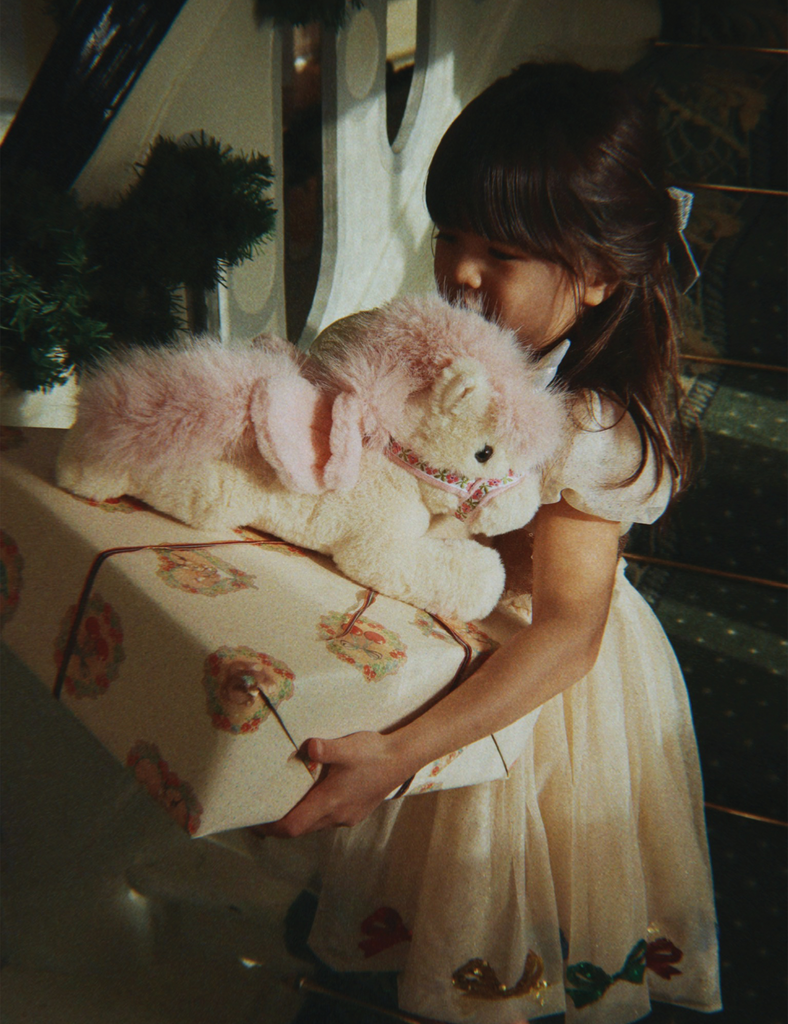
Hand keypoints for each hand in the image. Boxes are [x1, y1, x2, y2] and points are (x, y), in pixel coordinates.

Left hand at [255, 732, 408, 837]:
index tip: (255, 821)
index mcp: (329, 802)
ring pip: (314, 826)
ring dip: (298, 820)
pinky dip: (314, 815)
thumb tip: (308, 746)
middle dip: (280, 824)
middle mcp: (336, 815)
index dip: (271, 827)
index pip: (293, 826)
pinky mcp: (355, 813)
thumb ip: (327, 749)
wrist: (402, 760)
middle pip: (300, 829)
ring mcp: (347, 817)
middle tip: (262, 812)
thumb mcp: (348, 747)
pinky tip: (313, 798)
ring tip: (283, 804)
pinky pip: (327, 820)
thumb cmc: (374, 753)